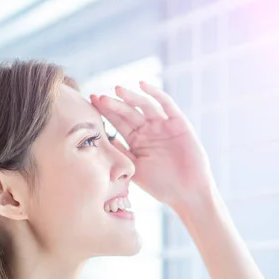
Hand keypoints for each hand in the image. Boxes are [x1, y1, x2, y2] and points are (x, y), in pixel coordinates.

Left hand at [90, 82, 214, 209]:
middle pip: (129, 112)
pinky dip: (156, 94)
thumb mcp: (136, 170)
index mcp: (136, 141)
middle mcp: (149, 130)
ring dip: (131, 97)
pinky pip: (167, 105)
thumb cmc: (162, 186)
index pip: (118, 123)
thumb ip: (123, 153)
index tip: (91, 103)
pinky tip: (143, 85)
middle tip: (100, 98)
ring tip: (117, 90)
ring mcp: (164, 125)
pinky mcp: (179, 123)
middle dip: (115, 104)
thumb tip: (106, 139)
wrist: (188, 193)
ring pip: (144, 106)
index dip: (105, 112)